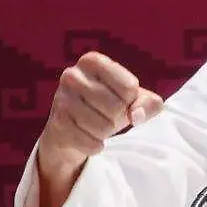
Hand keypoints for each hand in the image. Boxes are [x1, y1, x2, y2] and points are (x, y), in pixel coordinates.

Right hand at [37, 51, 163, 175]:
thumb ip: (149, 103)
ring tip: (96, 125)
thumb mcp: (133, 100)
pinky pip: (91, 142)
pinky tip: (88, 138)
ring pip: (103, 127)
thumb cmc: (107, 106)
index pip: (129, 87)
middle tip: (106, 115)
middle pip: (116, 107)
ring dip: (106, 132)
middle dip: (118, 118)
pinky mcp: (57, 124)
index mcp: (92, 61)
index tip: (120, 100)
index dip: (131, 100)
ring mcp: (61, 99)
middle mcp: (72, 75)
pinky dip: (96, 145)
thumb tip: (136, 116)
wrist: (71, 130)